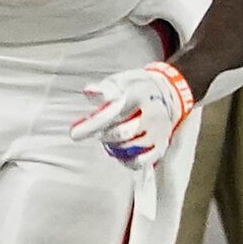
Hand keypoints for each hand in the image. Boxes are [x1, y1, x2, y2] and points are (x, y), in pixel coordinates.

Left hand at [70, 61, 195, 166]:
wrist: (167, 92)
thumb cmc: (136, 88)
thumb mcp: (121, 81)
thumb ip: (105, 90)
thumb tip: (89, 91)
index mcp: (141, 96)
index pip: (115, 112)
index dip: (94, 124)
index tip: (75, 133)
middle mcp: (153, 115)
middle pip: (122, 133)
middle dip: (103, 135)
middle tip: (96, 133)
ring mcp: (158, 132)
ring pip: (129, 148)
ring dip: (112, 146)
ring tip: (107, 137)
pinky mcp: (160, 146)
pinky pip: (140, 162)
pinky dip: (125, 160)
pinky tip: (118, 152)